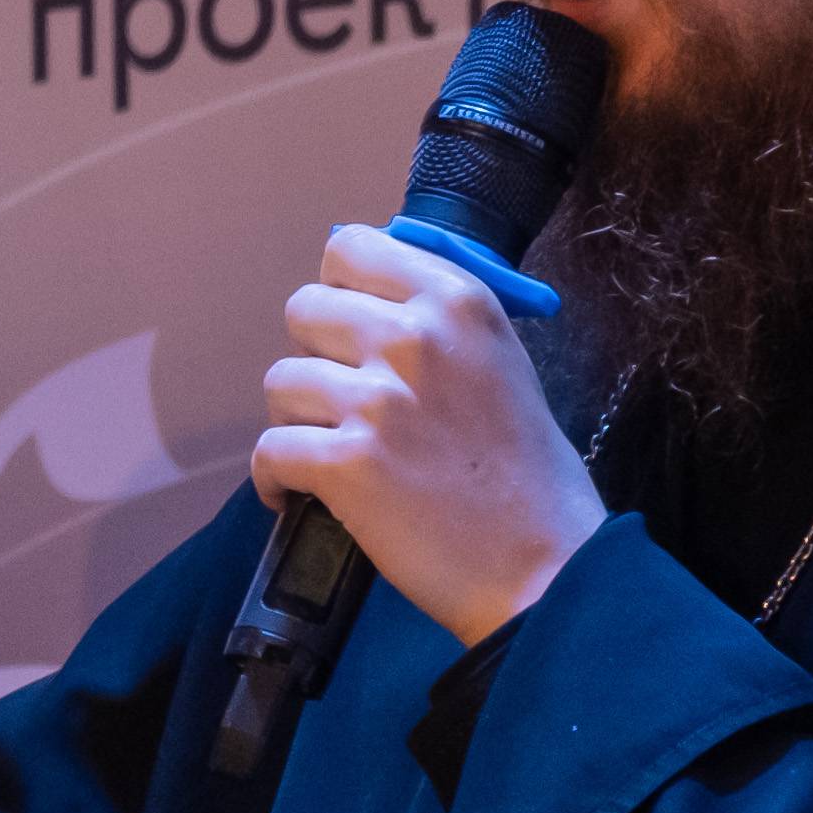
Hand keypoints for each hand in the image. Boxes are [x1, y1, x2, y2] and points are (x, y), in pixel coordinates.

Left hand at [254, 225, 601, 644]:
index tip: (348, 330)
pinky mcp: (346, 464)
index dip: (339, 289)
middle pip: (304, 308)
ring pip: (280, 380)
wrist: (544, 566)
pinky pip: (268, 451)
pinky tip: (296, 495)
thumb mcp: (499, 363)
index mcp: (456, 300)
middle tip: (342, 400)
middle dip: (316, 355)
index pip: (350, 246)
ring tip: (328, 452)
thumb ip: (437, 324)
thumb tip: (366, 299)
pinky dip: (274, 480)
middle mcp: (413, 336)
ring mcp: (377, 400)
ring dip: (296, 419)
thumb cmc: (528, 473)